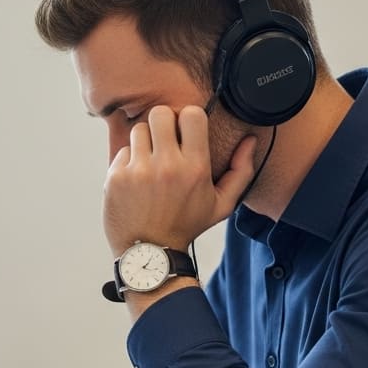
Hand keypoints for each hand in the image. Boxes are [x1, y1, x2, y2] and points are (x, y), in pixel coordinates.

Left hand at [103, 104, 256, 254]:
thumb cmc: (186, 226)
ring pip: (139, 129)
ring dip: (145, 141)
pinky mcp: (116, 176)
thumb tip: (250, 139)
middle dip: (163, 124)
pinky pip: (122, 150)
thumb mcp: (221, 204)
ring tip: (150, 162)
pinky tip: (136, 179)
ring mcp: (138, 170)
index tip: (186, 131)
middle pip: (160, 113)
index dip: (188, 118)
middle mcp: (166, 165)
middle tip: (165, 141)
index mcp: (194, 168)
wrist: (149, 254)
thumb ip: (241, 171)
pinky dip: (129, 160)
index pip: (191, 115)